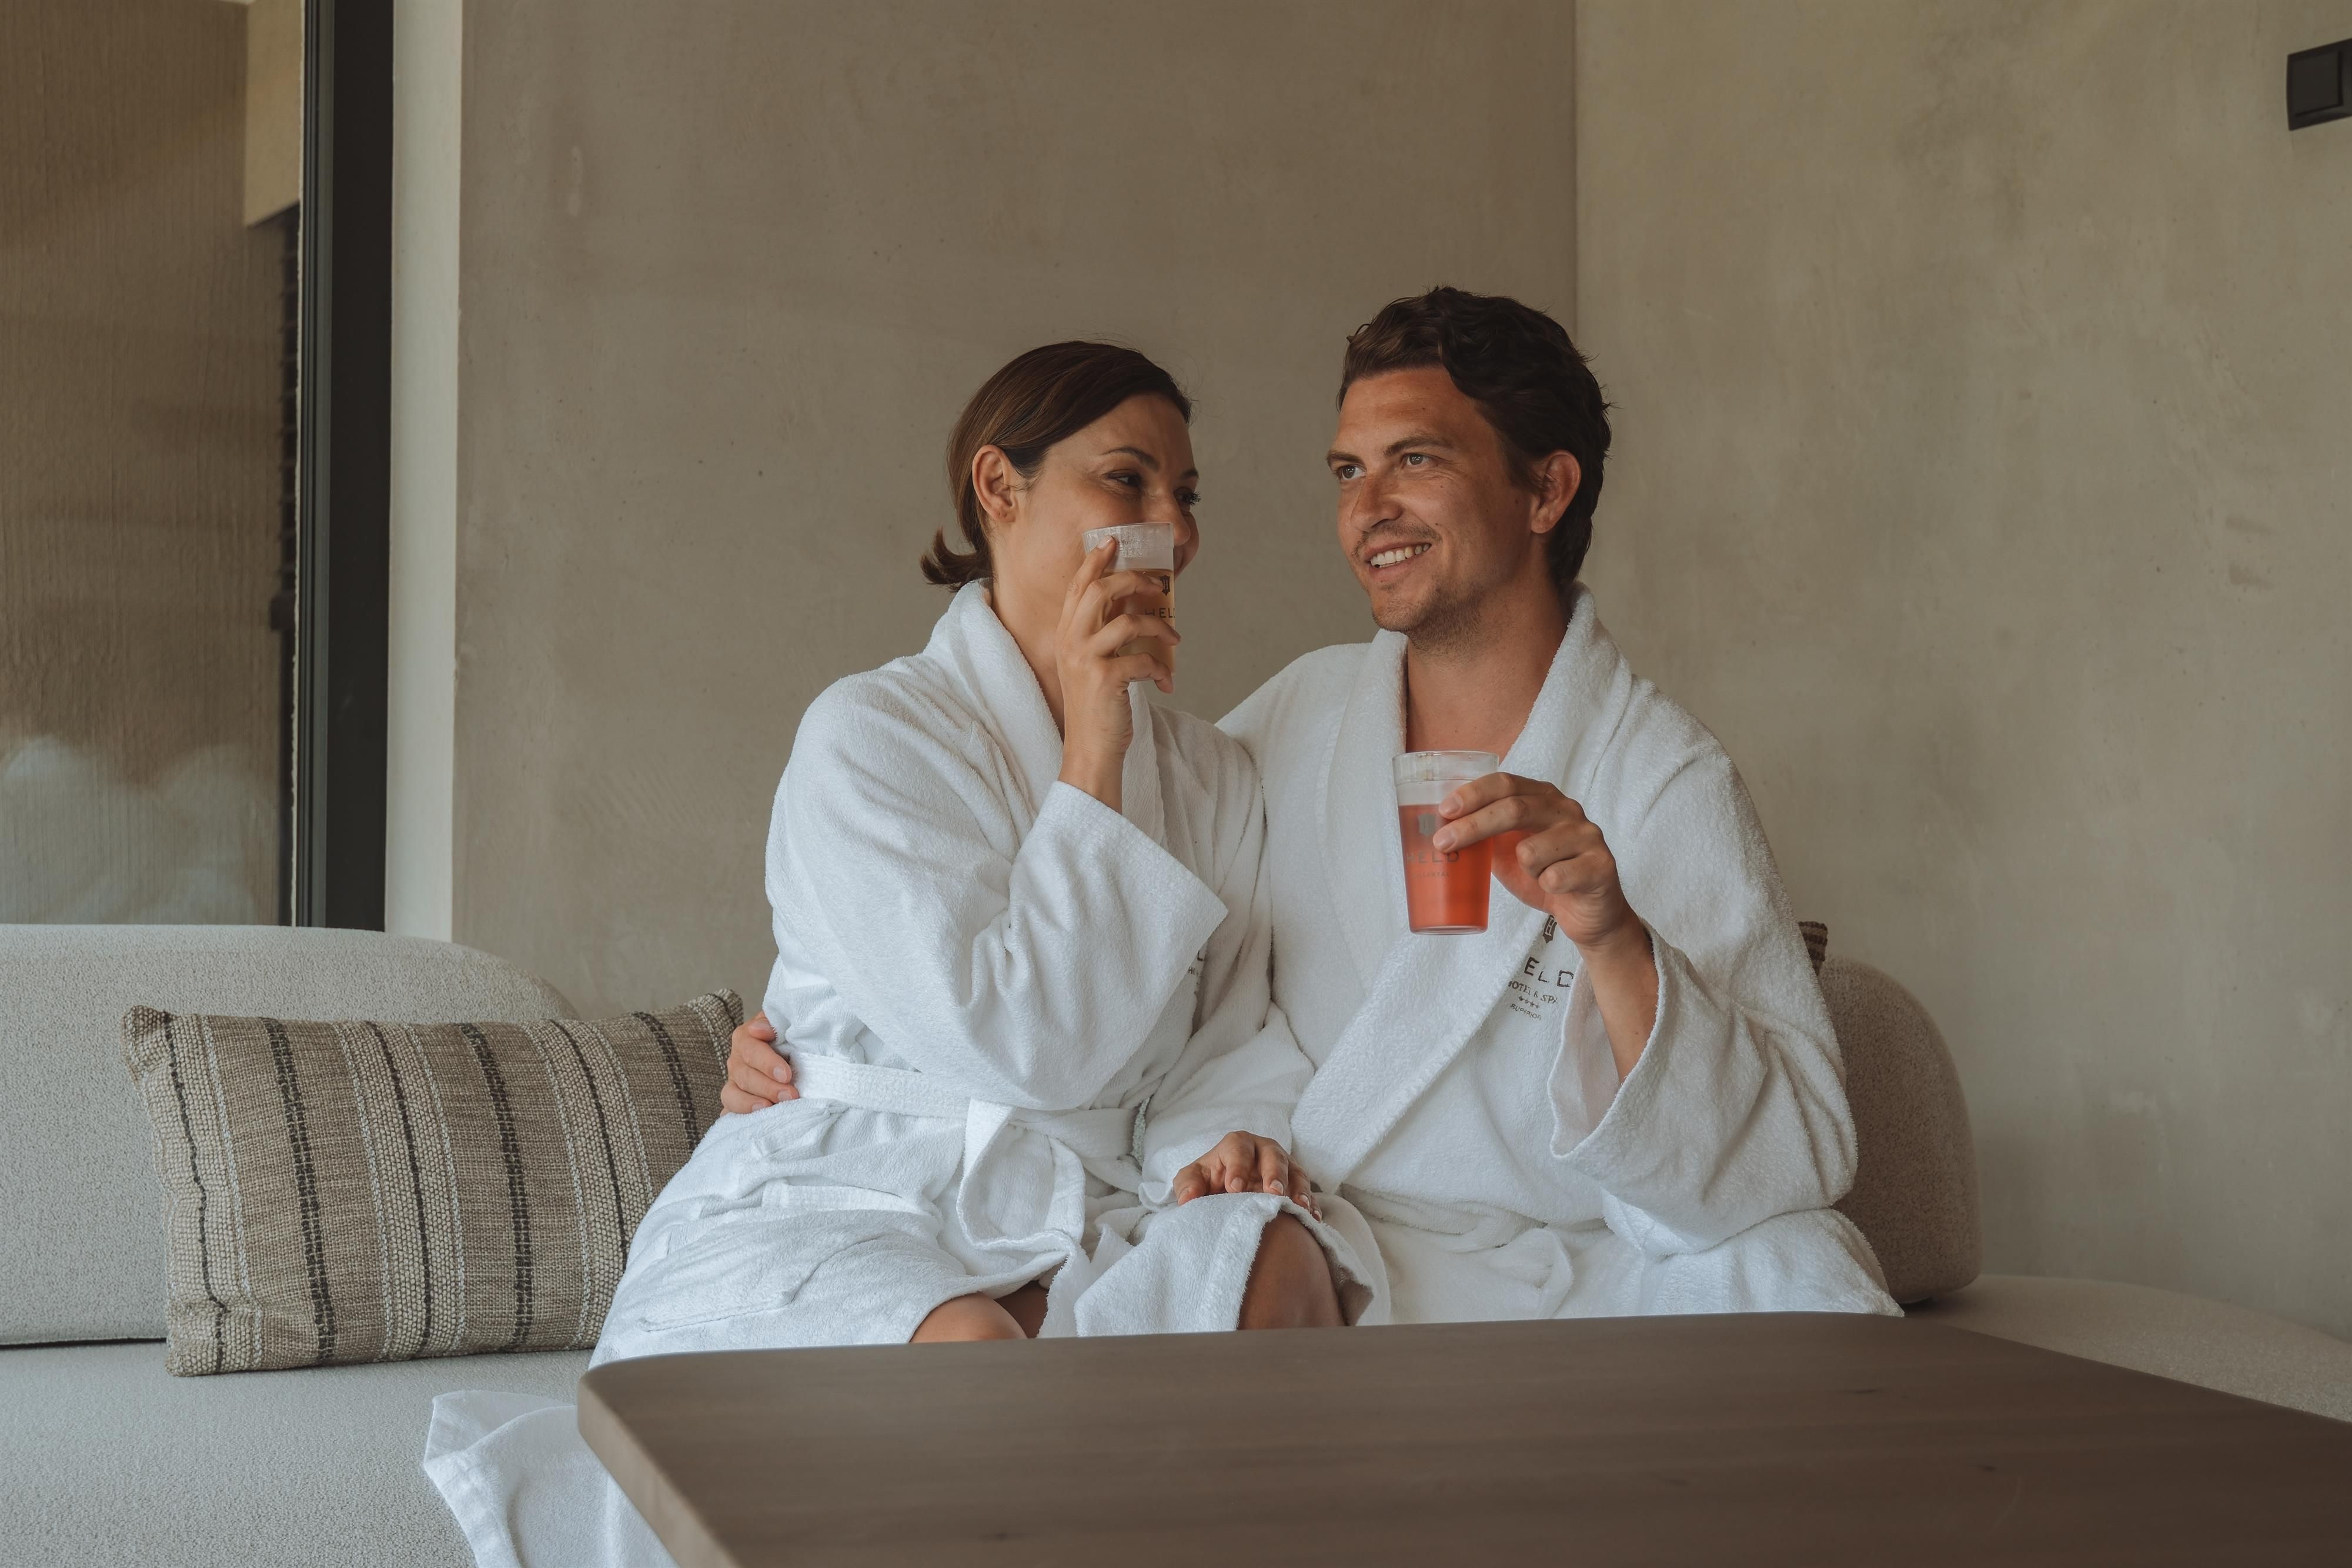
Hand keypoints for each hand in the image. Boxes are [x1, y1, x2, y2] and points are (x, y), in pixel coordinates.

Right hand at [718, 1012, 798, 1114]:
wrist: (789, 1049)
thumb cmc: (788, 1036)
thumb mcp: (783, 1023)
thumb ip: (773, 1022)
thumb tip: (759, 1029)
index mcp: (745, 1039)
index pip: (750, 1050)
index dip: (767, 1063)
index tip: (786, 1075)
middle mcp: (736, 1062)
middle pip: (745, 1076)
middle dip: (768, 1087)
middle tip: (790, 1095)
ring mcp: (734, 1083)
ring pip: (732, 1095)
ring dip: (750, 1104)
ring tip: (769, 1109)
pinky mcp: (736, 1101)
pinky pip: (729, 1112)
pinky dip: (737, 1117)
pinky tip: (749, 1123)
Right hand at [1054, 541, 1177, 809]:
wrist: (1090, 750)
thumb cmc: (1097, 709)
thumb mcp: (1093, 666)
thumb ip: (1103, 637)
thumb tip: (1133, 611)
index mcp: (1066, 635)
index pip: (1078, 588)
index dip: (1095, 561)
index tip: (1112, 541)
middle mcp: (1070, 642)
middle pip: (1099, 591)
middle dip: (1132, 580)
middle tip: (1156, 585)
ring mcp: (1085, 660)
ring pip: (1128, 622)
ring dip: (1160, 628)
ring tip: (1175, 641)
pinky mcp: (1104, 679)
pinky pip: (1142, 659)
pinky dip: (1161, 669)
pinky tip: (1167, 681)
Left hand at [1169, 1132, 1319, 1218]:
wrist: (1227, 1189)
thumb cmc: (1210, 1180)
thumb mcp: (1193, 1179)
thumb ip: (1187, 1184)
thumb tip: (1187, 1199)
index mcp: (1237, 1145)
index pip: (1238, 1149)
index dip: (1238, 1166)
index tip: (1234, 1188)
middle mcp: (1263, 1150)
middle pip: (1273, 1155)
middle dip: (1274, 1173)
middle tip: (1273, 1193)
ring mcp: (1284, 1166)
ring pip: (1295, 1172)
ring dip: (1299, 1189)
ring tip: (1299, 1206)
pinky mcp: (1296, 1184)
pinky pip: (1308, 1192)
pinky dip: (1311, 1204)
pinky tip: (1312, 1218)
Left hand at [1435, 773, 1659, 1077]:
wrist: (1592, 914)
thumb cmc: (1547, 875)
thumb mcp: (1510, 852)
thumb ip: (1486, 836)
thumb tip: (1437, 831)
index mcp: (1544, 799)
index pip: (1507, 784)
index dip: (1474, 793)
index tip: (1444, 809)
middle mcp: (1568, 810)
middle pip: (1515, 807)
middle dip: (1473, 825)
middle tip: (1441, 842)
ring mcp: (1588, 836)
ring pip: (1531, 850)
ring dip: (1522, 869)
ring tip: (1536, 877)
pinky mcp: (1601, 866)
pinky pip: (1555, 877)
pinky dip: (1545, 886)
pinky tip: (1554, 889)